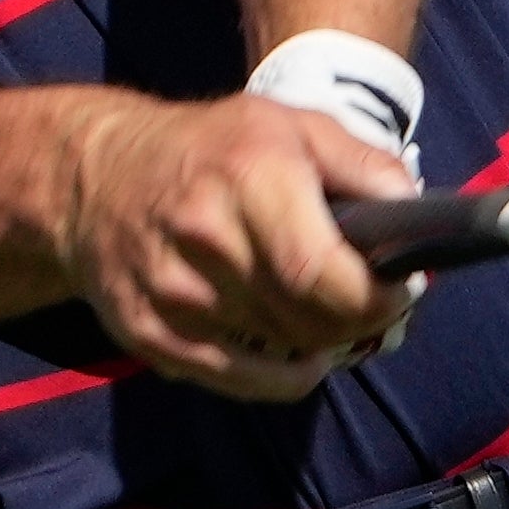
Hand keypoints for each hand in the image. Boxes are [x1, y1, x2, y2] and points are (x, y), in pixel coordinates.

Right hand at [63, 95, 416, 398]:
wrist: (92, 179)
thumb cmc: (210, 148)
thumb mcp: (290, 125)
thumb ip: (362, 164)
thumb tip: (416, 214)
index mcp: (250, 177)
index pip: (322, 272)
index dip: (376, 296)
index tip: (402, 289)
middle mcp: (207, 239)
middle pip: (310, 320)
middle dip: (360, 318)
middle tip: (376, 299)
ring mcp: (174, 296)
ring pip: (285, 352)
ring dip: (323, 339)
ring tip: (326, 306)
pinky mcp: (152, 338)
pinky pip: (245, 383)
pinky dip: (285, 372)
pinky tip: (296, 346)